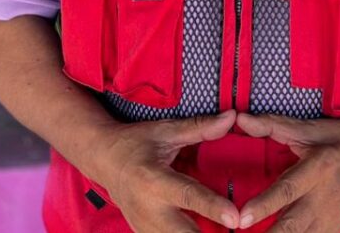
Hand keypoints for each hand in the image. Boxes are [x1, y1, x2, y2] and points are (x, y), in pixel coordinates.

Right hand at [94, 109, 241, 231]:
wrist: (102, 161)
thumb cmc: (135, 143)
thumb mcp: (166, 131)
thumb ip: (200, 128)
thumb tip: (231, 117)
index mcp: (154, 180)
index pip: (188, 196)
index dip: (213, 208)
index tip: (235, 219)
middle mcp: (148, 209)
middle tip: (236, 231)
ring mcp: (144, 227)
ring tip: (225, 232)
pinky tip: (205, 230)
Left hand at [234, 112, 339, 231]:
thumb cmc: (338, 138)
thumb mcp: (308, 128)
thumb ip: (272, 125)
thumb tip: (241, 119)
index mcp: (318, 168)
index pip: (287, 190)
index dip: (264, 206)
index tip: (243, 219)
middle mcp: (325, 196)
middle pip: (294, 225)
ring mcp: (332, 215)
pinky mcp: (336, 227)